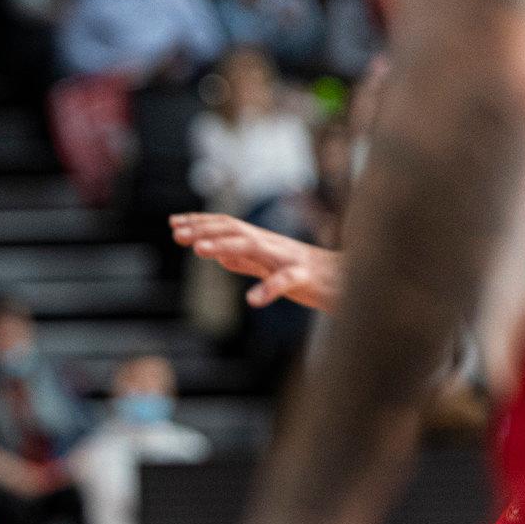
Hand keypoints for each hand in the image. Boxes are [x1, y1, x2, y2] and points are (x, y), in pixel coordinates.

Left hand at [170, 213, 341, 310]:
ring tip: (200, 251)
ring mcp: (288, 259)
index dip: (201, 223)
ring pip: (254, 246)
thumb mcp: (271, 267)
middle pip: (234, 230)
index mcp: (264, 243)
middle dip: (204, 231)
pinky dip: (269, 289)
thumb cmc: (309, 276)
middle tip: (176, 234)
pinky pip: (286, 282)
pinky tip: (253, 300)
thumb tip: (221, 256)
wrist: (350, 282)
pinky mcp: (305, 278)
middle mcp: (273, 245)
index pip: (228, 226)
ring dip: (225, 246)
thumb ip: (247, 262)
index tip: (174, 223)